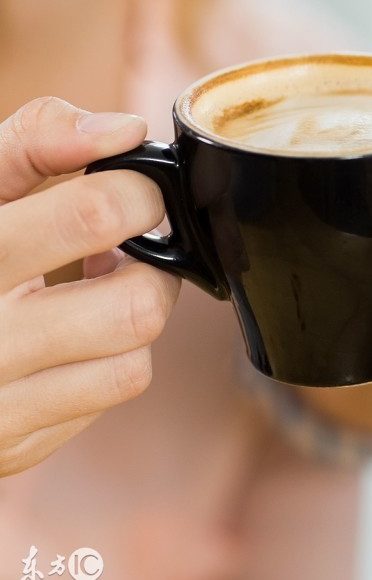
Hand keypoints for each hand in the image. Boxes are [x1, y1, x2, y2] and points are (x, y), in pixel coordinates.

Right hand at [0, 98, 178, 476]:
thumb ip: (32, 142)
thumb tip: (125, 131)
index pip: (91, 215)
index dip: (136, 192)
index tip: (133, 188)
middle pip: (135, 306)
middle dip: (150, 266)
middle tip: (127, 244)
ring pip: (133, 362)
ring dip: (131, 317)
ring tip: (94, 286)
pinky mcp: (12, 448)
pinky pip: (105, 398)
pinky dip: (105, 360)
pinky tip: (68, 334)